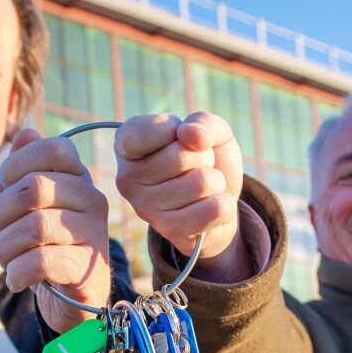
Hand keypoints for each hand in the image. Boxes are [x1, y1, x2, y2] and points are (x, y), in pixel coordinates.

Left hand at [0, 127, 113, 331]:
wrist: (76, 298)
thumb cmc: (49, 244)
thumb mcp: (34, 204)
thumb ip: (26, 169)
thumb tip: (25, 133)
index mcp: (79, 178)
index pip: (53, 148)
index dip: (15, 166)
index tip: (4, 190)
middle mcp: (92, 200)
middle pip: (35, 187)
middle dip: (1, 213)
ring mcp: (93, 235)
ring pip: (34, 227)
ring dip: (5, 248)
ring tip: (7, 260)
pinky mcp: (87, 270)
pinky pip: (40, 262)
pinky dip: (17, 272)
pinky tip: (17, 279)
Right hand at [115, 112, 245, 281]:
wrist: (218, 200)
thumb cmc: (205, 158)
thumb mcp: (209, 130)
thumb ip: (203, 121)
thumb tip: (191, 136)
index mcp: (126, 146)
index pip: (155, 130)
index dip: (178, 129)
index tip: (178, 138)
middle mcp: (127, 178)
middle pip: (182, 156)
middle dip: (204, 157)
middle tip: (196, 166)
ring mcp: (145, 208)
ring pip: (202, 183)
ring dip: (216, 181)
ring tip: (203, 187)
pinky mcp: (170, 230)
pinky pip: (216, 209)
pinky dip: (225, 203)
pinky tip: (209, 206)